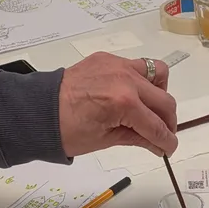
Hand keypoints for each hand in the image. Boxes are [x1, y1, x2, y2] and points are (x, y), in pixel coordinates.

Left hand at [58, 52, 177, 156]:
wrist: (38, 110)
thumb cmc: (67, 131)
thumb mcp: (107, 140)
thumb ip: (139, 138)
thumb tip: (159, 145)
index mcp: (124, 103)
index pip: (157, 126)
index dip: (167, 141)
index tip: (169, 149)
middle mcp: (126, 79)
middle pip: (165, 101)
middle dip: (168, 121)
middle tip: (162, 133)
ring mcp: (118, 65)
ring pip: (158, 73)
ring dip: (160, 94)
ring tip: (149, 109)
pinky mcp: (108, 58)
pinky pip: (136, 67)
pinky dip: (140, 82)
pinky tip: (130, 97)